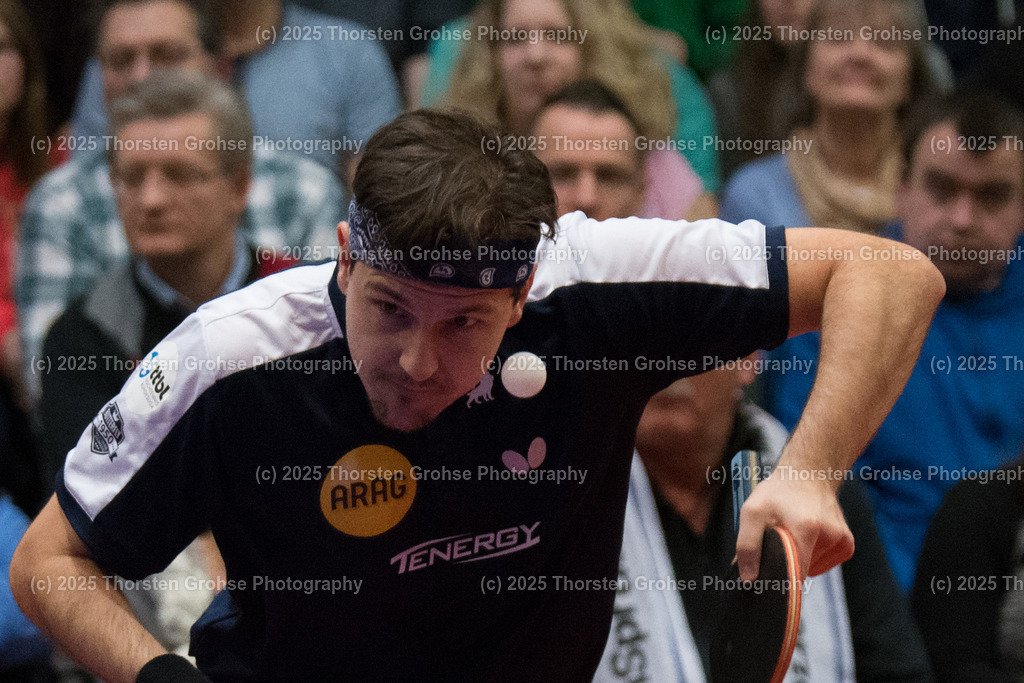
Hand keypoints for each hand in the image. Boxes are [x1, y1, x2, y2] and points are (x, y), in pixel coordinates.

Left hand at [735, 471, 853, 581]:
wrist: (808, 474)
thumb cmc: (778, 493)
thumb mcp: (752, 512)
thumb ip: (747, 546)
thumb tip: (749, 579)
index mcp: (806, 528)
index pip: (795, 575)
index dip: (778, 579)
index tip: (768, 576)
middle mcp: (830, 536)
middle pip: (802, 572)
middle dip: (785, 563)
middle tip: (778, 540)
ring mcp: (842, 541)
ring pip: (812, 568)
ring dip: (799, 558)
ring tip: (793, 533)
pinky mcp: (847, 545)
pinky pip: (823, 563)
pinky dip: (812, 556)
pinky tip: (807, 536)